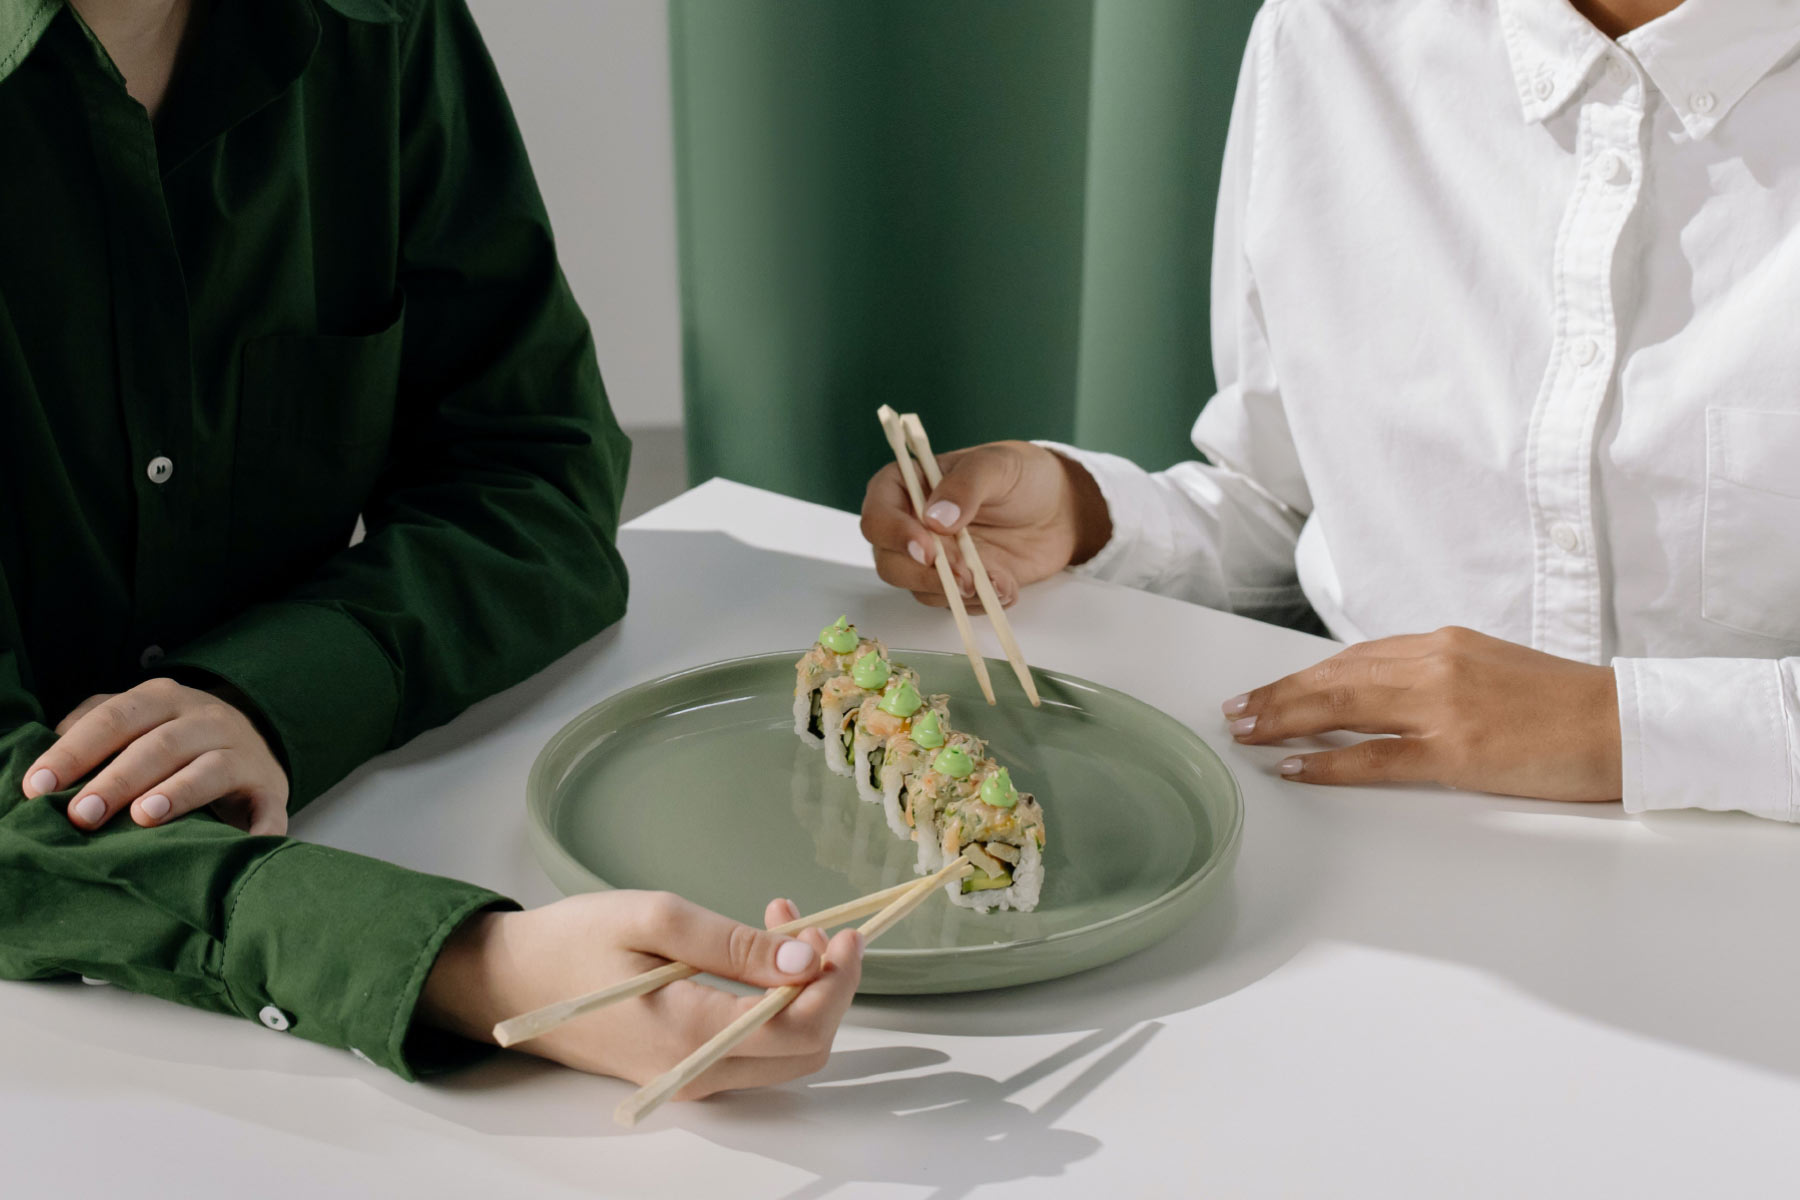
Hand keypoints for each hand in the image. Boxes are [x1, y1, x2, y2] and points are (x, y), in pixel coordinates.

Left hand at [22, 678, 289, 834]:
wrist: (251, 745)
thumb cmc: (171, 742)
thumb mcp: (134, 722)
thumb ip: (90, 730)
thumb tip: (44, 767)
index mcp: (164, 699)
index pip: (114, 718)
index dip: (74, 752)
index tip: (38, 788)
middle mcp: (207, 719)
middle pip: (160, 745)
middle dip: (118, 780)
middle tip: (82, 816)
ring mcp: (243, 752)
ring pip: (212, 768)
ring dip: (179, 791)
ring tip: (144, 816)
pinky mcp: (270, 788)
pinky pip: (270, 807)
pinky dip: (262, 826)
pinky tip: (247, 843)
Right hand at [420, 891, 863, 1097]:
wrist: (509, 981)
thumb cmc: (573, 942)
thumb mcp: (655, 918)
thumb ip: (736, 943)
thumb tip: (808, 957)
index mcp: (691, 1035)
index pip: (801, 1027)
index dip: (838, 981)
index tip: (849, 931)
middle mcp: (699, 1070)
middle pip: (805, 1046)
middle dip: (824, 981)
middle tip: (810, 920)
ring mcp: (692, 1074)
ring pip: (784, 1048)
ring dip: (799, 987)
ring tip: (777, 920)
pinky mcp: (686, 1064)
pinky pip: (753, 1044)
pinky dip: (771, 999)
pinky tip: (755, 950)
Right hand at [860, 440, 1110, 608]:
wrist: (1060, 509)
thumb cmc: (1023, 476)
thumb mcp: (997, 466)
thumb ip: (966, 486)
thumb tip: (935, 518)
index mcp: (906, 486)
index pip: (878, 516)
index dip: (895, 536)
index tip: (927, 550)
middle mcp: (910, 526)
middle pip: (890, 563)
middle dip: (926, 576)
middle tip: (965, 577)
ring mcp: (934, 559)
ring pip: (919, 590)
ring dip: (955, 593)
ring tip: (998, 579)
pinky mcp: (957, 583)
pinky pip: (954, 605)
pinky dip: (980, 603)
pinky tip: (1007, 586)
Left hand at [1223, 626, 1622, 801]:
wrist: (1623, 724)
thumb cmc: (1563, 705)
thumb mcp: (1490, 669)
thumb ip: (1436, 675)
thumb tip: (1381, 692)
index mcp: (1443, 644)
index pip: (1353, 657)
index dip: (1303, 676)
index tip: (1268, 690)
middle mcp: (1435, 665)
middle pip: (1335, 677)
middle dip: (1277, 695)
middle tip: (1235, 711)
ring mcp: (1443, 707)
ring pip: (1343, 706)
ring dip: (1285, 719)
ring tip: (1247, 733)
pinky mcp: (1457, 751)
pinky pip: (1376, 756)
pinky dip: (1328, 760)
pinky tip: (1295, 766)